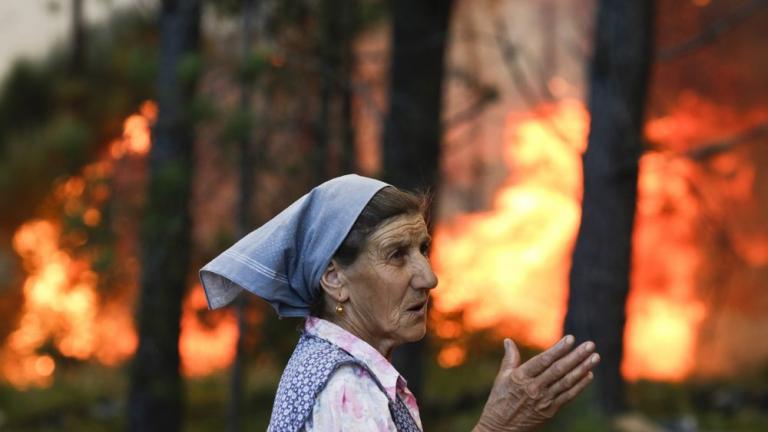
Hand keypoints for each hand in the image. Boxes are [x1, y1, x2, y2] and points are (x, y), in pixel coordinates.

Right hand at [473, 335, 599, 431]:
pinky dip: (579, 385)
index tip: (571, 338)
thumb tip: (508, 340)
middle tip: (590, 345)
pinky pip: (568, 396)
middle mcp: (534, 388)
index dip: (558, 349)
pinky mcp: (550, 411)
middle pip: (559, 370)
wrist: (501, 429)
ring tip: (595, 357)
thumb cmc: (500, 400)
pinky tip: (589, 375)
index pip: (543, 361)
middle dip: (576, 356)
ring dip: (582, 369)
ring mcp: (544, 400)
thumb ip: (510, 358)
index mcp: (521, 377)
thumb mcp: (502, 378)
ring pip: (566, 382)